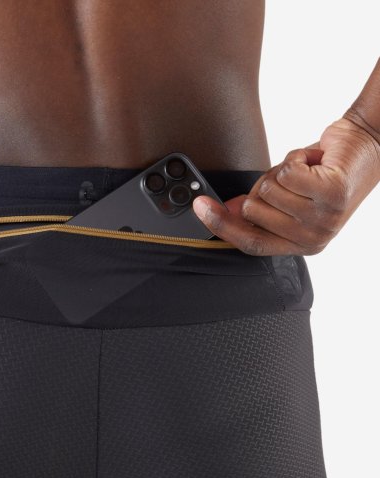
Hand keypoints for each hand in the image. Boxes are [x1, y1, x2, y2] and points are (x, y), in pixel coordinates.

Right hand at [192, 117, 379, 255]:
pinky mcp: (331, 194)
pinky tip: (314, 161)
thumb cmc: (327, 172)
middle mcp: (313, 238)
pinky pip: (287, 173)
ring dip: (282, 170)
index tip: (200, 208)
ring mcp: (324, 219)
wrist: (366, 146)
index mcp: (301, 245)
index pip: (250, 243)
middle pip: (252, 211)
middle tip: (289, 181)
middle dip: (262, 187)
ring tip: (305, 171)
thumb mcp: (288, 198)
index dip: (221, 226)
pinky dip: (295, 157)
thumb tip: (224, 210)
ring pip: (268, 189)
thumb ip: (258, 209)